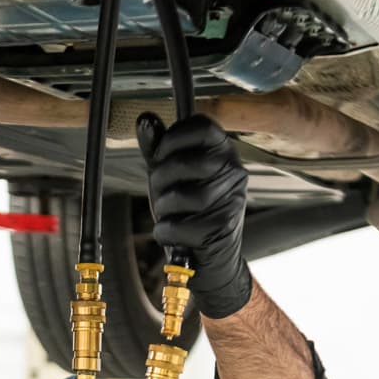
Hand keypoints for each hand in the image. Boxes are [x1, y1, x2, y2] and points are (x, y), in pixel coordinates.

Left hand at [137, 113, 250, 319]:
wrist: (211, 259)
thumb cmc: (190, 212)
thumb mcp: (172, 176)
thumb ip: (158, 149)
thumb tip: (144, 119)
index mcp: (224, 152)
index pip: (202, 126)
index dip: (173, 137)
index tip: (159, 153)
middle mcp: (235, 172)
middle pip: (185, 162)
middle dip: (160, 179)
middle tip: (161, 193)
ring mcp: (232, 200)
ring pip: (182, 196)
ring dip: (163, 209)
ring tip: (169, 215)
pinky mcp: (222, 229)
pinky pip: (180, 226)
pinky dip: (166, 232)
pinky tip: (172, 234)